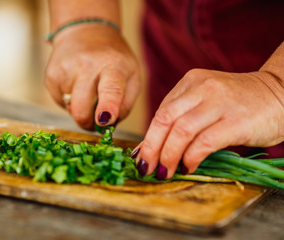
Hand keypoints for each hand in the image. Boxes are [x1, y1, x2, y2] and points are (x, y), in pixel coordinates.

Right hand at [45, 25, 139, 129]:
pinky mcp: (51, 76)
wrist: (86, 30)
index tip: (104, 121)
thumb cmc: (114, 59)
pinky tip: (75, 83)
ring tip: (87, 88)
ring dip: (80, 107)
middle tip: (96, 119)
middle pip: (81, 108)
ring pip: (70, 109)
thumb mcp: (132, 76)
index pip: (110, 89)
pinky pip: (60, 102)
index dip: (107, 107)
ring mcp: (65, 70)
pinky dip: (69, 100)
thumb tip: (108, 126)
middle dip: (88, 122)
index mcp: (112, 66)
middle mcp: (86, 66)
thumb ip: (125, 105)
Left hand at [135, 69, 283, 178]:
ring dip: (168, 155)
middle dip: (151, 147)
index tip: (141, 157)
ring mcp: (219, 103)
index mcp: (191, 82)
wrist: (281, 93)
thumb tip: (149, 148)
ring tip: (164, 172)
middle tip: (146, 168)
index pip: (161, 112)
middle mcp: (202, 88)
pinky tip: (188, 167)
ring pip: (181, 131)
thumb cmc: (239, 104)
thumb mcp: (206, 103)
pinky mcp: (235, 121)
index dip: (148, 137)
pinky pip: (204, 142)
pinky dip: (191, 157)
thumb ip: (180, 121)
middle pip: (165, 119)